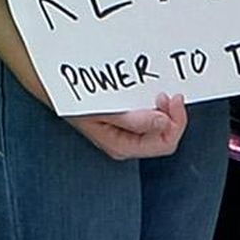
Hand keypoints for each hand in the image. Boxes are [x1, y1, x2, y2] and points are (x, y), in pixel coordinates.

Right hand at [71, 91, 187, 159]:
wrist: (64, 96)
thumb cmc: (78, 105)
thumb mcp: (104, 112)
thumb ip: (133, 120)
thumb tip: (164, 122)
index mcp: (124, 147)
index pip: (165, 144)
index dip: (175, 122)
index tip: (173, 99)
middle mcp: (129, 144)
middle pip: (167, 136)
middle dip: (173, 115)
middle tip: (170, 94)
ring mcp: (130, 135)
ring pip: (162, 127)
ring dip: (167, 110)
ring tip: (161, 92)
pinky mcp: (130, 123)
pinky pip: (153, 119)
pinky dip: (159, 106)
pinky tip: (154, 95)